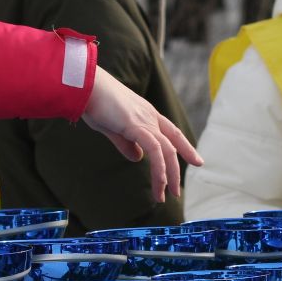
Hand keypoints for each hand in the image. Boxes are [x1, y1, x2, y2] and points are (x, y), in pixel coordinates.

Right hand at [81, 68, 202, 201]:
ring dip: (168, 175)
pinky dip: (159, 167)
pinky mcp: (136, 125)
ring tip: (166, 194)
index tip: (197, 161)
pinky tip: (159, 181)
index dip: (185, 147)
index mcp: (146, 114)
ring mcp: (145, 120)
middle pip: (174, 143)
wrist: (84, 86)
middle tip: (176, 191)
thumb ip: (126, 144)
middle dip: (177, 168)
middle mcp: (150, 116)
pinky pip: (155, 150)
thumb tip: (137, 158)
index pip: (172, 133)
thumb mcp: (112, 128)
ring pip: (167, 150)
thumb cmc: (93, 102)